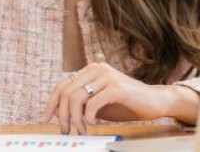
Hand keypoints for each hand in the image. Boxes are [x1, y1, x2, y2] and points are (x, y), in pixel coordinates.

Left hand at [43, 63, 172, 133]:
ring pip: (77, 98)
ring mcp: (108, 76)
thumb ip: (81, 102)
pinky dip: (89, 117)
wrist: (154, 102)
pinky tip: (94, 124)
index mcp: (91, 69)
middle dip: (63, 115)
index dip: (51, 104)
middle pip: (67, 92)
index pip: (62, 85)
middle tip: (66, 131)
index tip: (45, 119)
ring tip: (82, 130)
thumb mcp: (98, 102)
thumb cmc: (126, 103)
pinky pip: (93, 103)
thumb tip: (57, 113)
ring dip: (75, 119)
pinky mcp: (118, 87)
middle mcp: (98, 68)